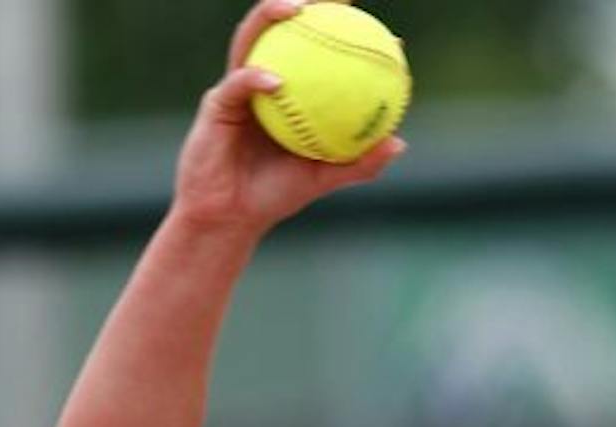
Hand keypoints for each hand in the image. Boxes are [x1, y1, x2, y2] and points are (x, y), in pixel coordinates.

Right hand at [172, 2, 404, 238]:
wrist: (228, 218)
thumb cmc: (272, 197)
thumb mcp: (322, 179)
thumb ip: (359, 162)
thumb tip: (399, 142)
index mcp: (286, 92)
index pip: (314, 54)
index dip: (342, 36)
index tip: (379, 34)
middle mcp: (261, 80)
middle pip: (280, 30)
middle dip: (303, 3)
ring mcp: (237, 87)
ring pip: (251, 39)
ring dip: (271, 17)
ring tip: (297, 9)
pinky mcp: (216, 103)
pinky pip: (238, 84)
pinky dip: (256, 79)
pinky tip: (276, 80)